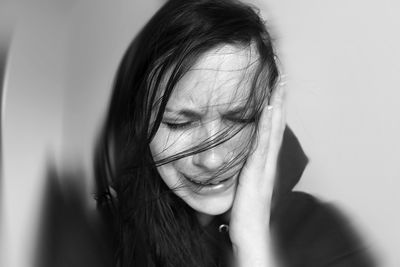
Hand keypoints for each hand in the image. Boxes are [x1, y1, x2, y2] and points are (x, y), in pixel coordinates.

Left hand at [229, 84, 285, 265]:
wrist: (250, 231)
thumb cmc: (245, 210)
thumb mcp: (243, 183)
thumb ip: (243, 169)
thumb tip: (238, 159)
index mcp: (263, 160)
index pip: (271, 129)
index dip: (275, 109)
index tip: (276, 89)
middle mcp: (268, 159)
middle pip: (276, 124)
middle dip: (280, 100)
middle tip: (283, 77)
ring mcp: (264, 163)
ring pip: (273, 128)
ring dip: (276, 105)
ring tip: (280, 83)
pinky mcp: (257, 169)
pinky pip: (263, 142)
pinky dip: (267, 124)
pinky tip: (268, 108)